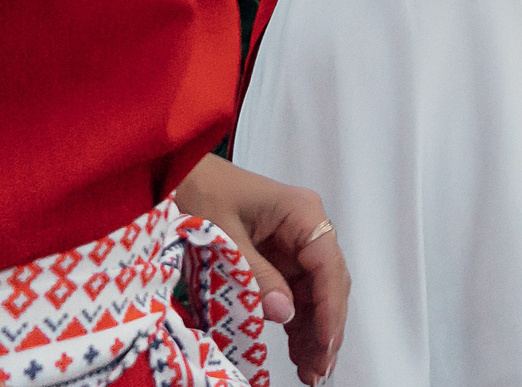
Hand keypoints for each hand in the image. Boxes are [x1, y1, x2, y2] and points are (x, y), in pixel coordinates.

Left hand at [172, 154, 347, 384]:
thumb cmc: (196, 192)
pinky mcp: (274, 256)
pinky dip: (295, 321)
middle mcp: (304, 227)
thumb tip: (285, 313)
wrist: (172, 173)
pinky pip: (292, 292)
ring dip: (313, 330)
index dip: (330, 309)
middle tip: (318, 371)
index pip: (327, 267)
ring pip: (312, 292)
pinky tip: (297, 349)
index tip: (326, 346)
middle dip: (326, 327)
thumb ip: (254, 274)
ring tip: (311, 371)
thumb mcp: (221, 235)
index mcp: (301, 213)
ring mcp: (290, 243)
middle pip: (326, 283)